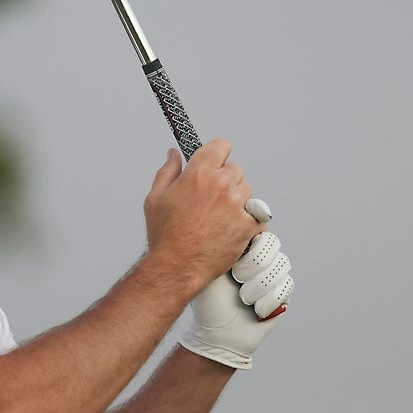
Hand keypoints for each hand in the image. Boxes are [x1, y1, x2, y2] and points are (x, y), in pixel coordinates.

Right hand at [143, 140, 265, 291]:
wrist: (177, 266)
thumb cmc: (165, 235)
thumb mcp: (155, 198)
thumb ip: (168, 171)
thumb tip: (173, 154)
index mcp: (199, 173)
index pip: (221, 146)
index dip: (216, 154)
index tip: (214, 163)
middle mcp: (222, 185)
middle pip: (235, 169)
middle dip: (225, 179)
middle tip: (211, 199)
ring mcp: (238, 205)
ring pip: (247, 190)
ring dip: (237, 199)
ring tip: (218, 217)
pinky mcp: (249, 225)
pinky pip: (257, 214)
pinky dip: (249, 220)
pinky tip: (231, 228)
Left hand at [179, 231, 293, 368]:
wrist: (217, 334)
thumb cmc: (207, 300)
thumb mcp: (208, 268)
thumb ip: (220, 243)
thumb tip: (230, 215)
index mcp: (239, 246)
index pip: (256, 227)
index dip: (253, 236)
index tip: (243, 248)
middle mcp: (257, 256)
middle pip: (271, 243)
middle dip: (254, 264)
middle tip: (237, 278)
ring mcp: (271, 273)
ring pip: (280, 265)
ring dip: (259, 286)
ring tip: (242, 298)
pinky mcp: (283, 291)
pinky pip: (286, 286)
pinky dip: (268, 300)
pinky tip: (255, 310)